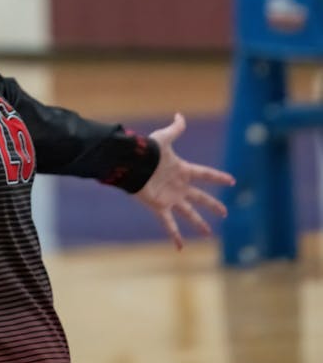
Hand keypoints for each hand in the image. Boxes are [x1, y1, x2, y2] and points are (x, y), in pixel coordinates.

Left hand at [136, 112, 234, 250]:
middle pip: (200, 197)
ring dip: (198, 223)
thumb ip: (175, 128)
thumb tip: (179, 114)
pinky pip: (169, 224)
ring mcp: (171, 198)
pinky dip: (175, 236)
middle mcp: (179, 186)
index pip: (205, 174)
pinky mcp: (160, 207)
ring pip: (188, 213)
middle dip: (212, 205)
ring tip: (208, 233)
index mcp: (182, 170)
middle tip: (224, 212)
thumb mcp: (164, 138)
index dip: (218, 177)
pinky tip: (180, 248)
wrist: (132, 164)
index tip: (231, 181)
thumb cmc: (148, 151)